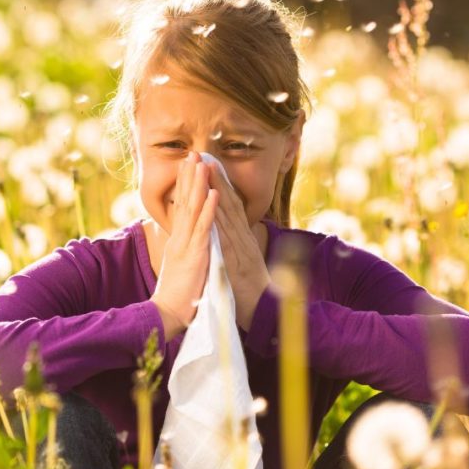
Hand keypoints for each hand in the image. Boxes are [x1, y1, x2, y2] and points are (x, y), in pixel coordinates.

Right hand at [150, 151, 218, 340]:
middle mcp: (180, 238)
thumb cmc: (177, 295)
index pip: (181, 207)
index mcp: (178, 240)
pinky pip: (204, 229)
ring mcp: (186, 245)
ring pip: (193, 209)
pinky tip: (214, 193)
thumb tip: (185, 240)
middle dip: (189, 176)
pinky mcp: (195, 255)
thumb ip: (184, 250)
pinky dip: (209, 209)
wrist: (168, 315)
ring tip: (202, 163)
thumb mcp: (180, 266)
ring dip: (198, 185)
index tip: (188, 165)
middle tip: (192, 153)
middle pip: (184, 201)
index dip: (185, 185)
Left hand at [206, 160, 272, 331]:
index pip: (230, 206)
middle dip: (216, 178)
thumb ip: (236, 246)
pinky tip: (213, 204)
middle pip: (228, 203)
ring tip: (206, 168)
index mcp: (242, 239)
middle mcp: (243, 239)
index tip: (208, 164)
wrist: (264, 314)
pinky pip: (226, 238)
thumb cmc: (250, 291)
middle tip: (204, 155)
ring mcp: (241, 248)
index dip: (219, 184)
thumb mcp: (242, 263)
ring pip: (227, 214)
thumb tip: (228, 233)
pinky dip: (220, 220)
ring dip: (217, 190)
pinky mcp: (236, 262)